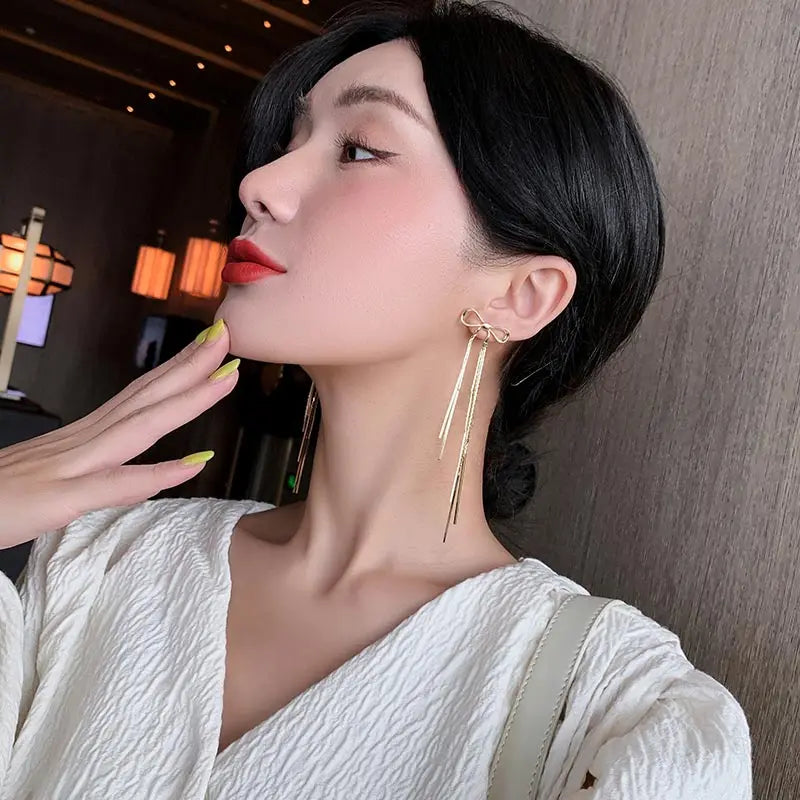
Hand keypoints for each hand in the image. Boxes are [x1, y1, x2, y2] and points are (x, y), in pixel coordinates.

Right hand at [0, 318, 239, 548]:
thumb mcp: (53, 478)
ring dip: (188, 400)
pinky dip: (158, 472)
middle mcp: (82, 441)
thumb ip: (93, 471)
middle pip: (145, 397)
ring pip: (141, 425)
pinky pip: (116, 484)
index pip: (137, 396)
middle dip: (191, 366)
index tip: (207, 348)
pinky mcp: (61, 497)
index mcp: (82, 436)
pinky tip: (195, 463)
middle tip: (228, 338)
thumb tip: (124, 468)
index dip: (175, 371)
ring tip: (226, 377)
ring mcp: (72, 465)